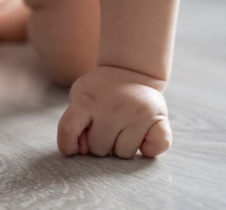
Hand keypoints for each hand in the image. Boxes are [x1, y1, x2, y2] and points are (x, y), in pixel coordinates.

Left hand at [57, 66, 171, 158]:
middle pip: (98, 149)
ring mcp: (137, 113)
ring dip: (121, 147)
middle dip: (99, 144)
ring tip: (122, 127)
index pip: (68, 129)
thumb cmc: (100, 92)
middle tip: (105, 127)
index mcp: (87, 101)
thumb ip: (73, 123)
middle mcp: (112, 107)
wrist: (131, 71)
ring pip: (123, 154)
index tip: (72, 147)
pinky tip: (141, 134)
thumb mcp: (79, 98)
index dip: (67, 145)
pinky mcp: (159, 119)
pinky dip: (148, 149)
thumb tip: (82, 149)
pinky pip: (153, 150)